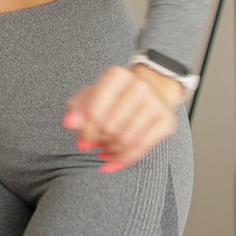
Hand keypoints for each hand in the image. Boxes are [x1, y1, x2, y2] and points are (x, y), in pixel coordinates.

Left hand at [62, 64, 181, 172]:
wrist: (154, 86)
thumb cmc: (118, 93)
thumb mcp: (92, 95)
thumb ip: (76, 108)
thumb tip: (69, 123)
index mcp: (116, 75)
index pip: (94, 112)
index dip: (86, 132)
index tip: (83, 140)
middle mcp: (138, 86)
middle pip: (110, 128)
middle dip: (99, 141)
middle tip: (96, 143)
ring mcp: (155, 103)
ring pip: (126, 140)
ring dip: (111, 151)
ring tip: (106, 149)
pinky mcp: (166, 121)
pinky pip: (142, 148)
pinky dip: (125, 159)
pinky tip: (115, 159)